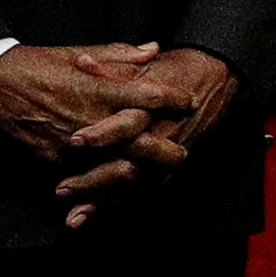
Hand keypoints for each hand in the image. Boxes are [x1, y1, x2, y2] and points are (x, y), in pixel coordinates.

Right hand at [0, 43, 189, 228]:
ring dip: (138, 167)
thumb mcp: (80, 52)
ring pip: (114, 163)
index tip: (189, 100)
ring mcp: (70, 142)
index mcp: (96, 89)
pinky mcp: (52, 158)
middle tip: (183, 149)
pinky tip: (120, 182)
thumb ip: (121, 55)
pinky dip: (103, 180)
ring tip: (160, 170)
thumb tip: (154, 50)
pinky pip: (84, 174)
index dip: (173, 99)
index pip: (146, 95)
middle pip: (138, 138)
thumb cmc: (38, 64)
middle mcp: (88, 118)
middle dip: (165, 145)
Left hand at [53, 47, 237, 226]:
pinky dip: (115, 203)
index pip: (128, 124)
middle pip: (130, 166)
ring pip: (134, 184)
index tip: (75, 141)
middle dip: (96, 180)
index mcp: (154, 109)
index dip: (103, 134)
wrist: (211, 79)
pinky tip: (91, 214)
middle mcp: (161, 137)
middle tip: (64, 188)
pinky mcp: (164, 166)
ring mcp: (165, 156)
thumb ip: (111, 66)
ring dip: (102, 200)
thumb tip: (82, 63)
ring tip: (74, 211)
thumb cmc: (173, 70)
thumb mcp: (142, 65)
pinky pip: (140, 189)